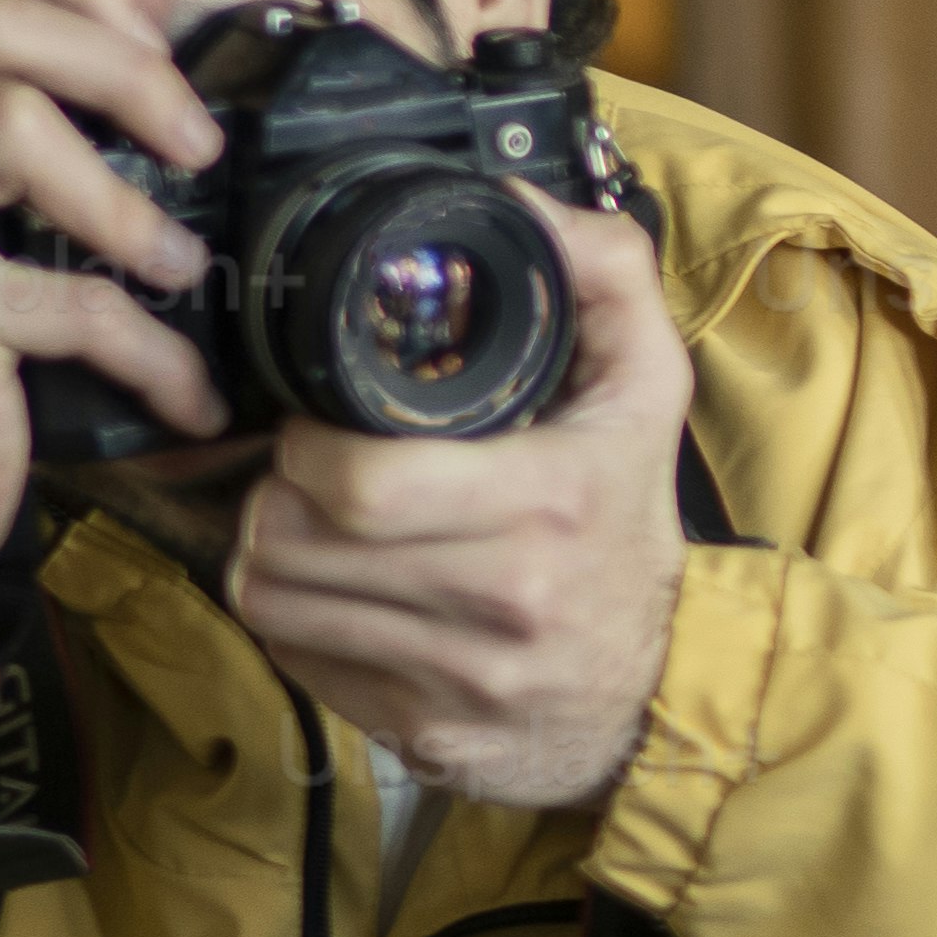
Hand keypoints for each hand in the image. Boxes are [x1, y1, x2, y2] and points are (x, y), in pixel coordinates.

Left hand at [238, 197, 699, 815]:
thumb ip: (602, 272)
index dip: (309, 444)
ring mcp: (458, 682)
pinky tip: (339, 593)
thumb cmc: (630, 527)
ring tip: (313, 528)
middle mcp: (505, 604)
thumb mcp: (647, 388)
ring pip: (275, 603)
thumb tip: (518, 202)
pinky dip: (297, 622)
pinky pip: (296, 662)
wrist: (666, 694)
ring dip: (271, 554)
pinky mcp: (420, 735)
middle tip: (306, 474)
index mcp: (550, 505)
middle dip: (276, 493)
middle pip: (293, 542)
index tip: (325, 426)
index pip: (356, 482)